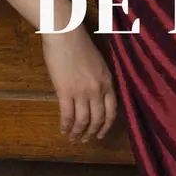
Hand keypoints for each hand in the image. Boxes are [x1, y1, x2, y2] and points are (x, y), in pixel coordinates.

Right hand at [42, 27, 117, 142]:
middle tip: (86, 140)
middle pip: (98, 119)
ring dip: (78, 133)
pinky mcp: (65, 92)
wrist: (66, 34)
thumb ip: (99, 80)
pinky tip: (63, 130)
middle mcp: (97, 89)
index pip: (112, 110)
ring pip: (83, 121)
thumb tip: (95, 97)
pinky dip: (65, 126)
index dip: (106, 125)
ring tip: (73, 138)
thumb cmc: (80, 44)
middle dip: (92, 133)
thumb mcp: (98, 63)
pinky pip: (67, 115)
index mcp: (108, 80)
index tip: (101, 133)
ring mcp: (82, 91)